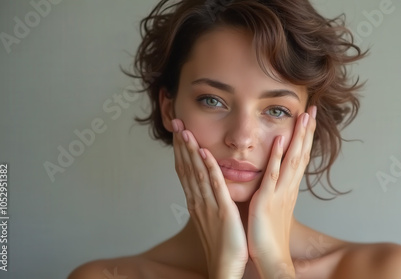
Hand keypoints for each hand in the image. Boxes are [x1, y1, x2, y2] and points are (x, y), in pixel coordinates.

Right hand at [171, 119, 247, 278]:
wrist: (225, 268)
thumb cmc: (222, 245)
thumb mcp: (212, 218)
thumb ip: (209, 201)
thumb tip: (207, 187)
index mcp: (197, 202)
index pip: (185, 171)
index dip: (181, 151)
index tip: (178, 134)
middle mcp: (199, 201)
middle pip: (187, 168)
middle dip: (181, 145)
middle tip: (176, 124)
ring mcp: (209, 206)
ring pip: (197, 173)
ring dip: (191, 151)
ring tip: (185, 131)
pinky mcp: (223, 211)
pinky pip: (215, 186)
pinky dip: (209, 169)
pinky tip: (205, 153)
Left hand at [247, 105, 316, 277]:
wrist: (272, 257)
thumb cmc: (269, 235)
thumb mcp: (273, 207)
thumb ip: (274, 191)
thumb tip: (273, 179)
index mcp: (289, 189)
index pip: (300, 158)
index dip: (305, 138)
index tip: (308, 119)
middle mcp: (289, 188)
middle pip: (301, 154)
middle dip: (307, 131)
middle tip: (312, 110)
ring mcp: (280, 192)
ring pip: (293, 160)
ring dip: (299, 137)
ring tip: (304, 117)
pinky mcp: (268, 199)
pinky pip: (274, 174)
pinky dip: (278, 156)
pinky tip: (281, 140)